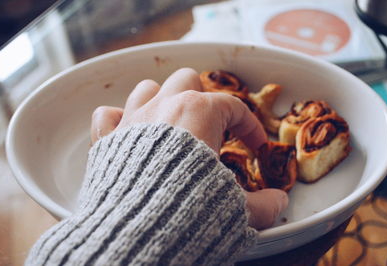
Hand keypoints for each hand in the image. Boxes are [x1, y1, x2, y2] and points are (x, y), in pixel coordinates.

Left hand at [90, 68, 287, 229]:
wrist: (139, 231)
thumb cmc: (190, 211)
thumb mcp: (238, 209)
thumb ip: (264, 205)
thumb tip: (279, 203)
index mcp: (200, 114)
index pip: (234, 108)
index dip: (250, 126)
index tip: (255, 145)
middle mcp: (164, 107)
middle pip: (186, 81)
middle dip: (201, 99)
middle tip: (210, 127)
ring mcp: (132, 121)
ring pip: (147, 89)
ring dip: (160, 101)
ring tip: (170, 125)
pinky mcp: (107, 141)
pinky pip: (107, 115)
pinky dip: (118, 122)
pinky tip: (128, 136)